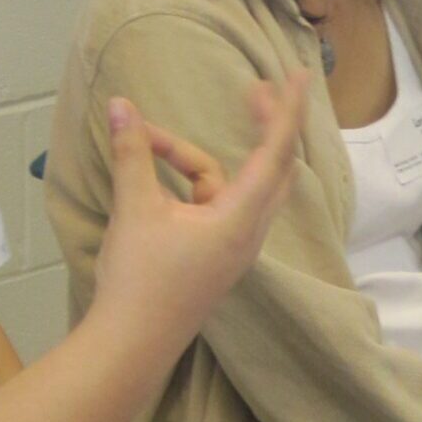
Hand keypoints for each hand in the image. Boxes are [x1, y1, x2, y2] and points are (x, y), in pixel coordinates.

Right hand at [88, 72, 307, 347]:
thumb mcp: (135, 209)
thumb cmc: (139, 280)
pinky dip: (197, 183)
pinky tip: (161, 176)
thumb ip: (133, 154)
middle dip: (265, 126)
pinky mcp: (217, 258)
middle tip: (253, 91)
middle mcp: (248, 233)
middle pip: (272, 168)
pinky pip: (219, 206)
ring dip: (205, 159)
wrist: (130, 344)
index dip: (288, 111)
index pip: (276, 153)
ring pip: (240, 188)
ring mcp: (235, 248)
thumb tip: (122, 106)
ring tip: (152, 144)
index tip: (300, 77)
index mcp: (240, 218)